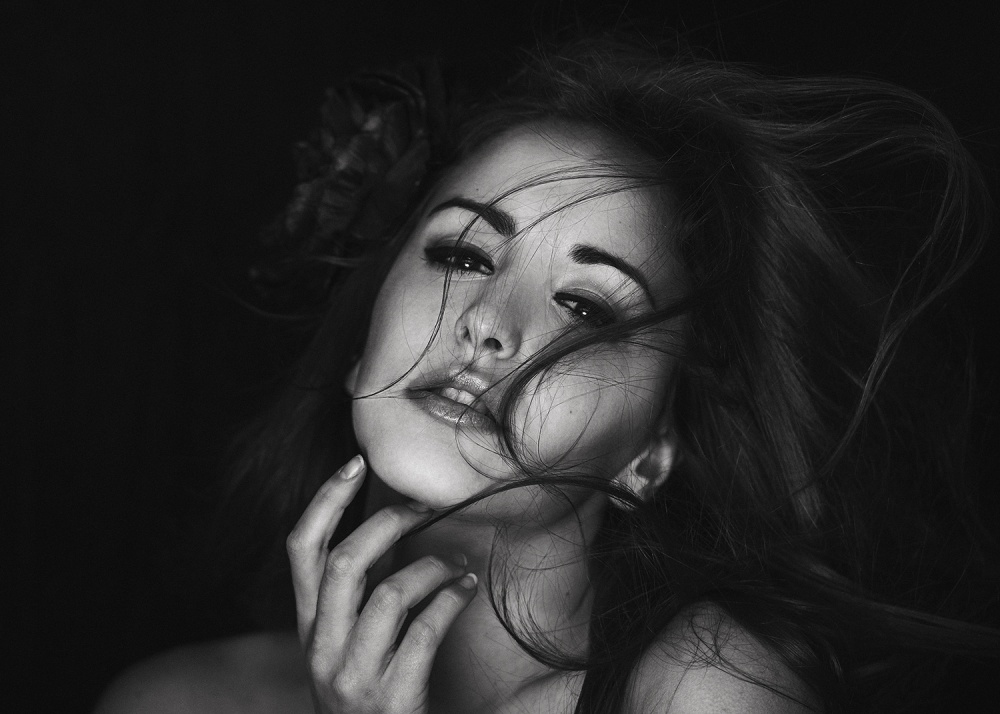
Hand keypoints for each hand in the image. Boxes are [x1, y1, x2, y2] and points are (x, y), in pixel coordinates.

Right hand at [287, 455, 477, 713]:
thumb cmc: (369, 694)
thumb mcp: (346, 645)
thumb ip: (359, 595)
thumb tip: (393, 526)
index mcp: (309, 627)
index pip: (301, 550)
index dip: (324, 501)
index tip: (355, 463)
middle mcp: (321, 647)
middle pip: (344, 563)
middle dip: (387, 523)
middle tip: (423, 508)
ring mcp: (352, 674)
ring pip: (389, 594)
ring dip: (432, 568)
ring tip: (458, 565)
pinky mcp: (390, 696)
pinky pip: (425, 631)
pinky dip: (451, 600)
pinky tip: (468, 590)